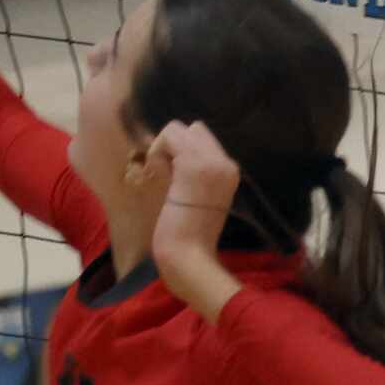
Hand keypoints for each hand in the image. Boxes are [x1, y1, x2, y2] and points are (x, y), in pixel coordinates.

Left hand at [143, 120, 242, 309]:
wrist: (190, 256)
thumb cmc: (189, 236)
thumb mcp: (199, 199)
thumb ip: (194, 176)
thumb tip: (173, 158)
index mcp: (230, 171)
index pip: (205, 139)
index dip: (182, 150)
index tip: (172, 174)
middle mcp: (226, 163)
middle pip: (194, 128)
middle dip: (173, 144)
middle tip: (163, 171)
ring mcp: (211, 162)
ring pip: (180, 128)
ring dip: (163, 146)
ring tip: (160, 173)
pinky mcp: (192, 166)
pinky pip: (169, 136)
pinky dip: (156, 150)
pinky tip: (154, 172)